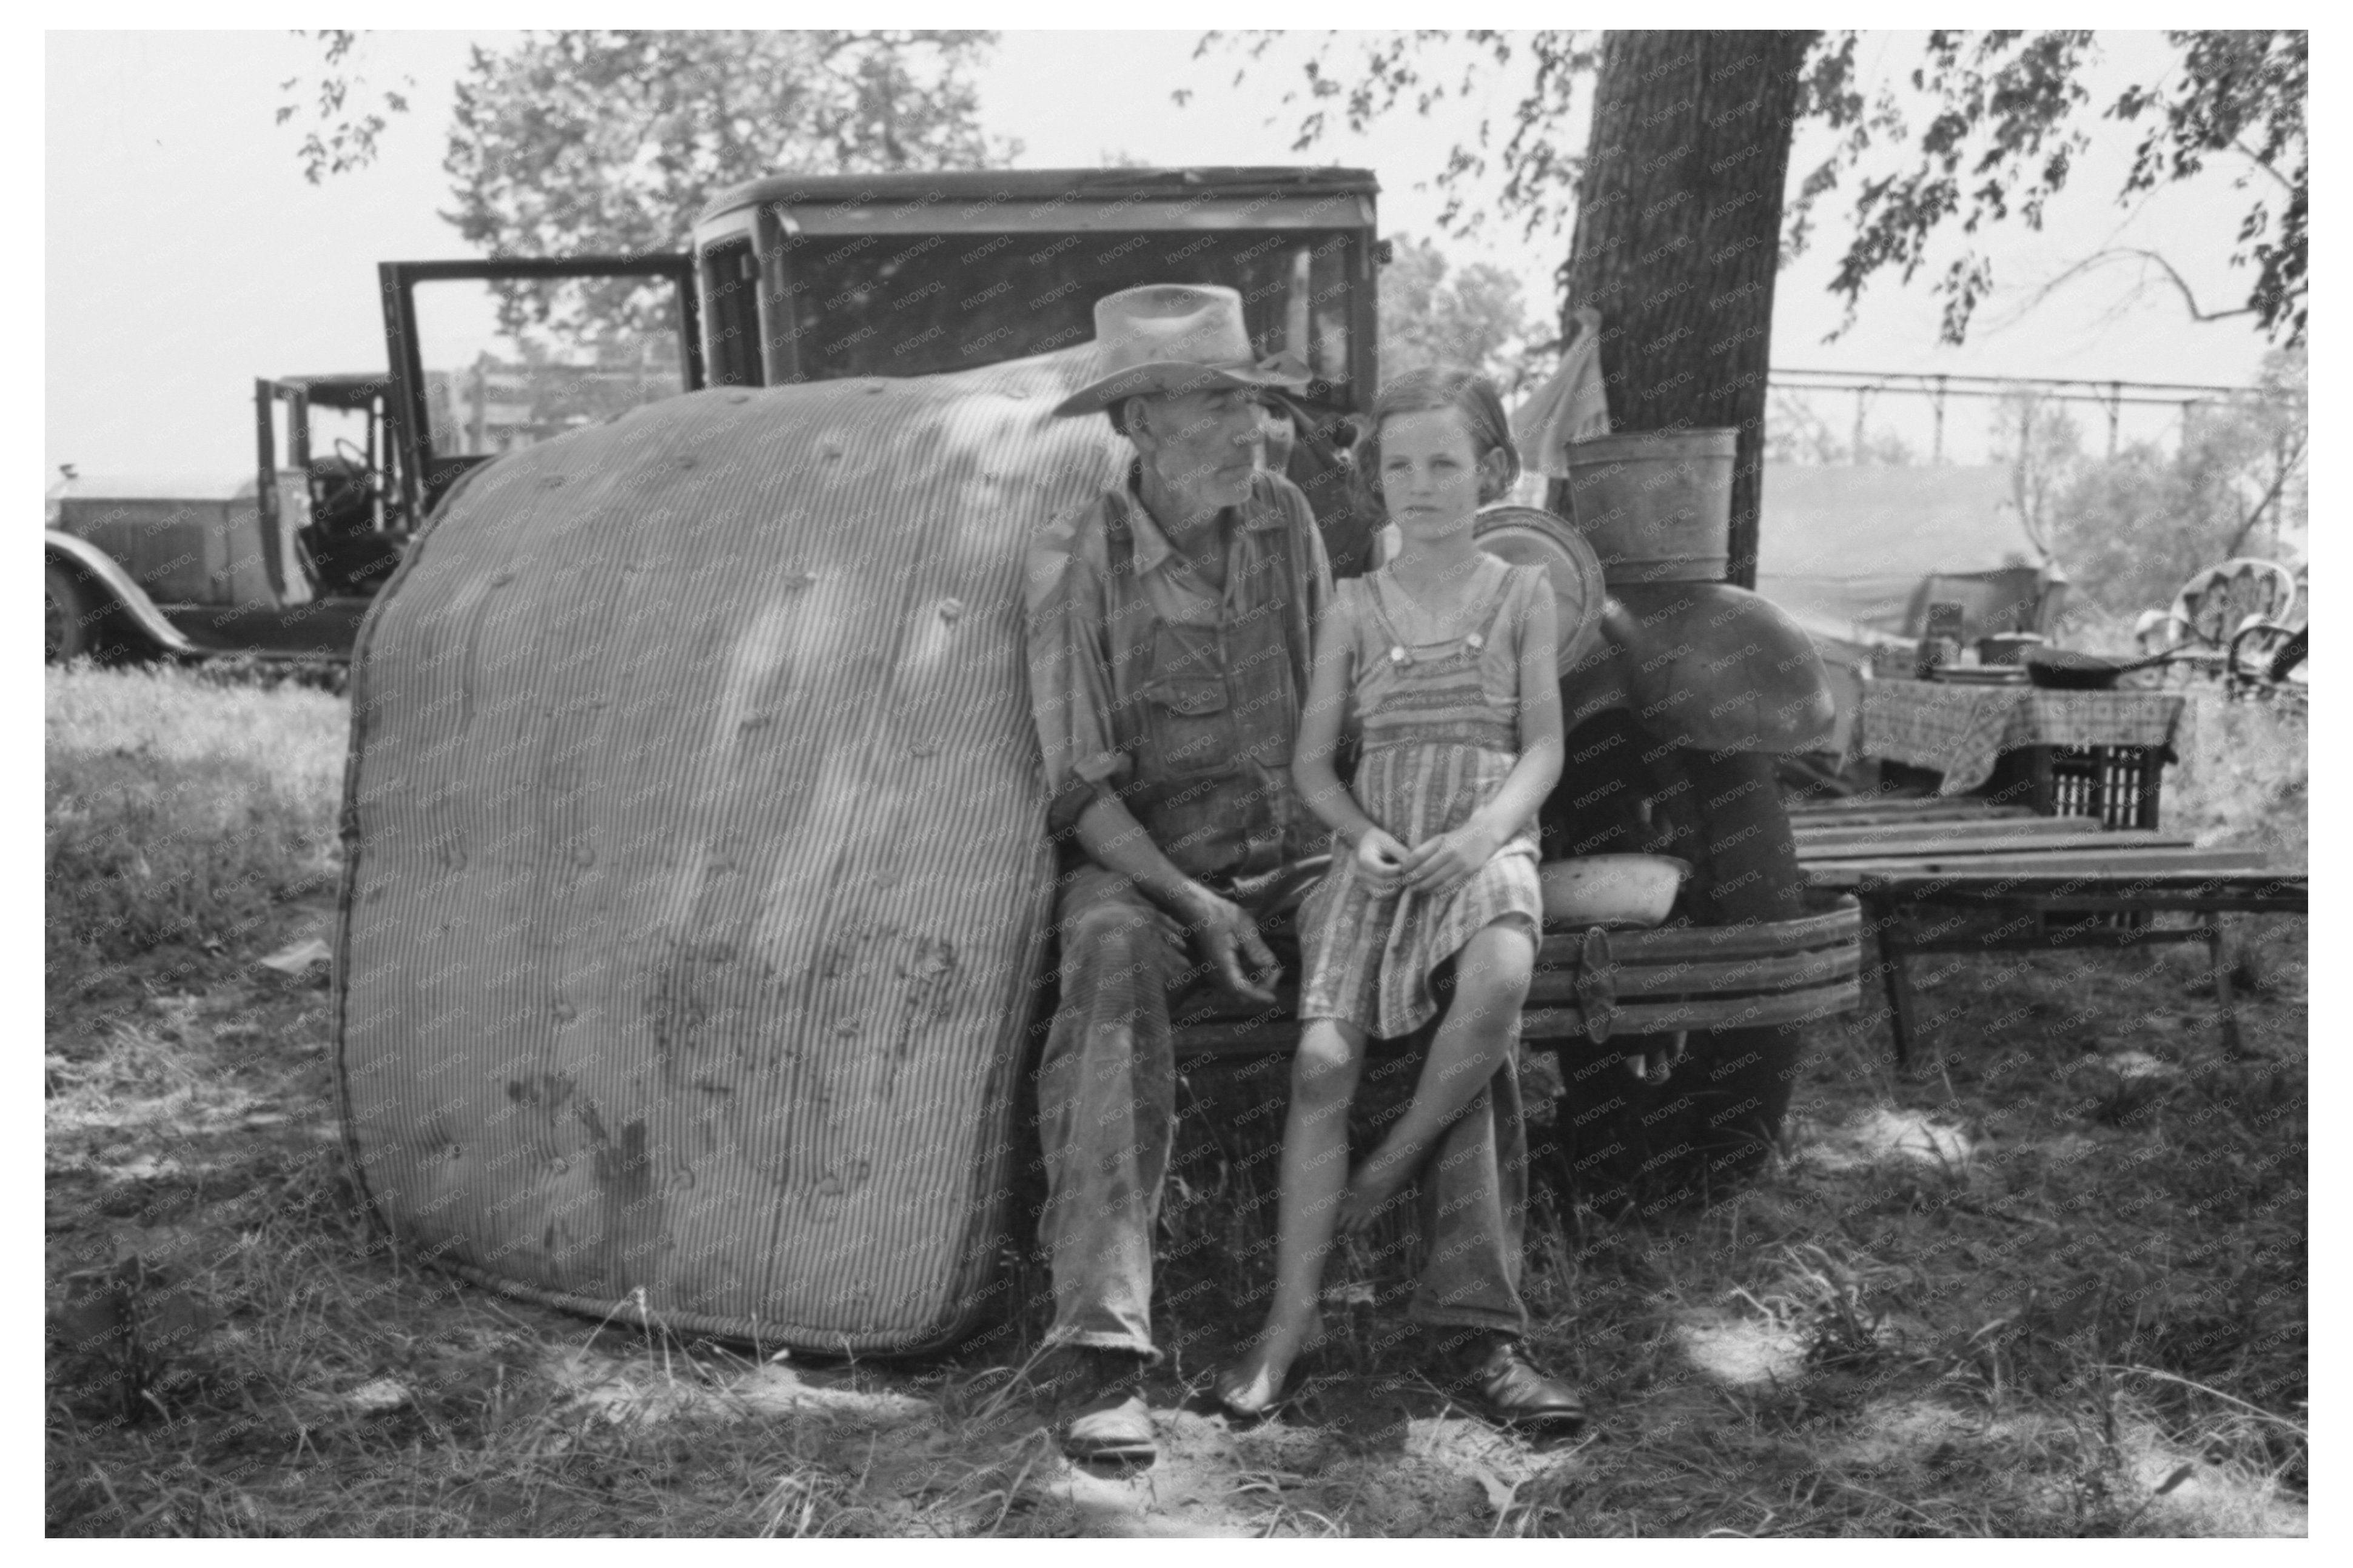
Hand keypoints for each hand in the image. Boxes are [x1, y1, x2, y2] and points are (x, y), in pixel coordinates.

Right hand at [1181, 886, 1281, 1004]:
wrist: (1198, 909)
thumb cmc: (1220, 913)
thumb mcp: (1243, 925)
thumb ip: (1256, 947)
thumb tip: (1270, 965)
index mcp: (1220, 962)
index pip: (1240, 988)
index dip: (1257, 995)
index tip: (1272, 998)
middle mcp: (1214, 972)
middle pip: (1240, 995)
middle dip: (1260, 988)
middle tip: (1276, 970)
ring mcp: (1213, 973)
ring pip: (1237, 991)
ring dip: (1255, 983)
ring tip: (1271, 966)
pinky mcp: (1216, 970)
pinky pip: (1234, 983)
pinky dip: (1249, 978)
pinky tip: (1259, 964)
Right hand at [1352, 827, 1410, 894]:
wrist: (1363, 843)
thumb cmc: (1378, 841)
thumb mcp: (1389, 842)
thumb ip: (1400, 853)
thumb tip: (1412, 867)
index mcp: (1364, 859)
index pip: (1383, 871)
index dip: (1398, 871)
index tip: (1406, 865)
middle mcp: (1360, 873)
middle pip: (1383, 883)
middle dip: (1399, 879)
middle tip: (1409, 873)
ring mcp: (1362, 882)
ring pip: (1382, 894)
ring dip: (1396, 888)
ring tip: (1403, 878)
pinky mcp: (1366, 889)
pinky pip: (1380, 896)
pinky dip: (1391, 893)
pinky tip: (1397, 883)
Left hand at [1400, 822, 1502, 896]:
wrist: (1486, 834)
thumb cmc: (1460, 837)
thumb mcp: (1442, 837)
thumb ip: (1428, 849)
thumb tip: (1410, 863)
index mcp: (1440, 840)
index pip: (1418, 855)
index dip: (1408, 866)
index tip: (1403, 871)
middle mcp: (1449, 851)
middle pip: (1425, 869)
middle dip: (1413, 879)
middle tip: (1407, 883)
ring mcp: (1459, 862)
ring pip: (1436, 879)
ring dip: (1424, 887)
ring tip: (1417, 889)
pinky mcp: (1469, 872)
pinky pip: (1450, 885)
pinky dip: (1438, 890)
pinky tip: (1432, 892)